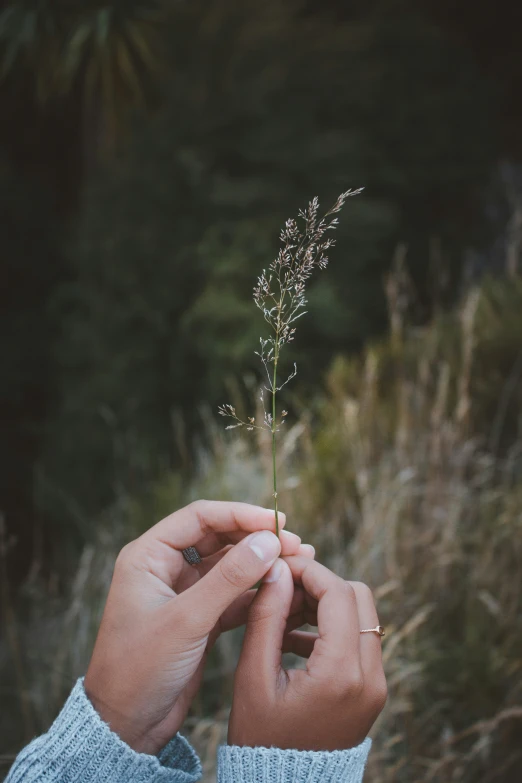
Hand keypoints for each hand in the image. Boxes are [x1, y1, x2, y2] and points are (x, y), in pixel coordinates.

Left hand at [84, 500, 308, 754]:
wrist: (126, 726)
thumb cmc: (140, 669)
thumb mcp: (187, 620)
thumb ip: (230, 578)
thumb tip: (268, 541)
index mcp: (148, 556)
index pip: (200, 517)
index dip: (240, 514)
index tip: (277, 521)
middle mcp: (165, 568)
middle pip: (218, 537)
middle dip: (256, 538)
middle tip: (295, 544)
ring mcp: (183, 593)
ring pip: (229, 566)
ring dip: (261, 563)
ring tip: (299, 561)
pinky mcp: (198, 618)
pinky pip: (233, 594)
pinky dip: (257, 592)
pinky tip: (284, 591)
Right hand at [228, 555, 386, 750]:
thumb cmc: (261, 737)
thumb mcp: (253, 676)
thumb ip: (266, 617)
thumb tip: (278, 570)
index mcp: (340, 673)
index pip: (338, 593)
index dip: (309, 570)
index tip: (280, 565)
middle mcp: (370, 677)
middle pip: (358, 596)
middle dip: (320, 584)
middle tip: (282, 589)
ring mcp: (376, 685)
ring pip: (362, 615)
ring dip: (326, 604)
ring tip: (283, 615)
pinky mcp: (373, 690)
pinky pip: (360, 639)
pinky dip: (332, 627)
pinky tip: (293, 639)